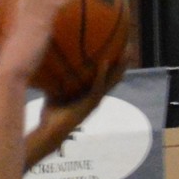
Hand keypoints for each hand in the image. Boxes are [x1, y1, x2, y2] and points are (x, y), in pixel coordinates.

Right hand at [0, 0, 74, 84]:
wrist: (11, 70)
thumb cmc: (11, 73)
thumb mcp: (12, 64)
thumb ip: (15, 60)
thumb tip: (14, 68)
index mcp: (15, 27)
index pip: (19, 8)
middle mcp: (23, 18)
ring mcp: (33, 18)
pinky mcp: (42, 23)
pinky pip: (56, 5)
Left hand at [23, 53, 128, 168]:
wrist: (49, 132)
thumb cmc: (50, 114)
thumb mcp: (54, 91)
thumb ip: (57, 79)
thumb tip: (49, 61)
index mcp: (90, 94)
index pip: (107, 77)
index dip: (114, 64)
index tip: (118, 49)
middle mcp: (96, 97)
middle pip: (114, 77)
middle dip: (122, 62)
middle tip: (128, 46)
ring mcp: (95, 101)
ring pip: (112, 81)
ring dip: (119, 66)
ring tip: (126, 51)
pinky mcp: (90, 105)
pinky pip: (98, 87)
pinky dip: (101, 74)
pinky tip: (104, 61)